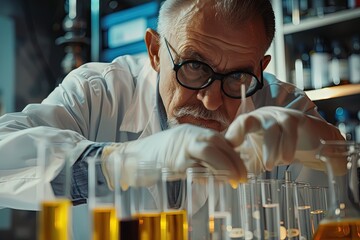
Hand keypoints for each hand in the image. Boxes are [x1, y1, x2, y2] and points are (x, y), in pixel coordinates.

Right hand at [101, 124, 246, 187]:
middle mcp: (188, 135)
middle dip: (235, 161)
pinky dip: (208, 174)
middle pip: (218, 143)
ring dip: (226, 165)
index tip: (242, 169)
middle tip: (244, 178)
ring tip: (236, 180)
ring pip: (209, 149)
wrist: (131, 157)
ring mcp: (180, 146)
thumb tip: (220, 171)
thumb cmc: (156, 156)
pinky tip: (216, 182)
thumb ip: (199, 158)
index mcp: (192, 132)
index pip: (221, 140)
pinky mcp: (172, 160)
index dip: (234, 155)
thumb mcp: (181, 152)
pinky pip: (194, 164)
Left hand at [225, 106, 343, 173]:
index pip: (234, 128)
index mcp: (248, 125)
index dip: (230, 137)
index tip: (229, 149)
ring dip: (270, 148)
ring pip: (271, 128)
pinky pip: (289, 128)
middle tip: (235, 147)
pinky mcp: (294, 118)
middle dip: (240, 131)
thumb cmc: (278, 147)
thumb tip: (230, 179)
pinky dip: (288, 144)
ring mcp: (277, 116)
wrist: (308, 141)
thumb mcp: (258, 156)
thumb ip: (245, 165)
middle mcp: (260, 117)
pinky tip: (287, 159)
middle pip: (246, 120)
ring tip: (269, 166)